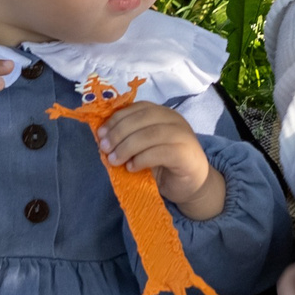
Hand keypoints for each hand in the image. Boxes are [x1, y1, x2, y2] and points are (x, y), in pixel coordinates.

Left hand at [97, 102, 225, 218]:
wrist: (193, 186)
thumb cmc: (164, 166)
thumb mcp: (143, 148)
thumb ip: (129, 138)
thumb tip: (104, 138)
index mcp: (163, 113)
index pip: (138, 108)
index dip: (117, 118)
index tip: (101, 133)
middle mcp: (175, 120)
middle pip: (143, 118)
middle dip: (119, 132)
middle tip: (105, 148)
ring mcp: (183, 136)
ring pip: (150, 134)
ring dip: (127, 147)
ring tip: (114, 160)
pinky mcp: (186, 154)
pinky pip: (160, 152)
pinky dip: (142, 159)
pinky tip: (132, 168)